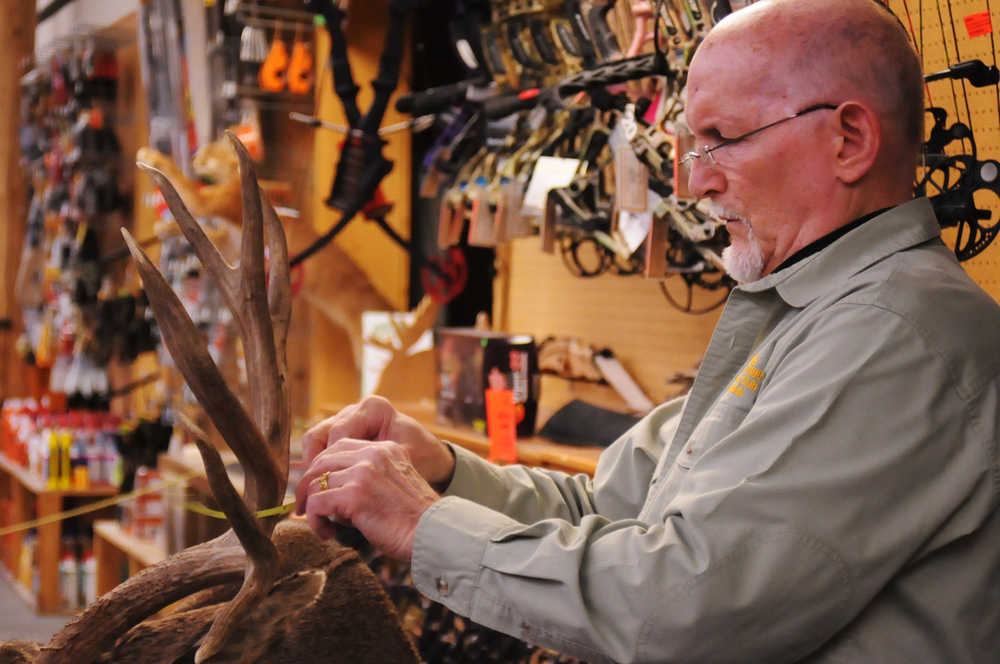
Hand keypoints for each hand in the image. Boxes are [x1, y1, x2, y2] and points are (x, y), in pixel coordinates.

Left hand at [294, 438, 440, 559]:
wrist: (434, 533)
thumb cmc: (415, 520)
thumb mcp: (394, 486)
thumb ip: (369, 479)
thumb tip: (331, 493)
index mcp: (384, 449)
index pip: (338, 447)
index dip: (320, 469)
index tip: (315, 490)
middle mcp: (373, 454)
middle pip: (321, 462)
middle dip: (306, 486)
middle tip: (304, 509)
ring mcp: (363, 473)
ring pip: (315, 483)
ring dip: (312, 508)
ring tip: (322, 527)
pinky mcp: (354, 495)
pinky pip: (317, 503)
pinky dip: (315, 521)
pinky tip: (327, 533)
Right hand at [301, 395, 454, 489]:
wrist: (432, 457)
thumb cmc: (423, 458)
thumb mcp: (404, 461)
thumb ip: (377, 466)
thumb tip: (345, 485)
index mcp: (374, 409)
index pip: (339, 435)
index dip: (330, 464)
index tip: (328, 490)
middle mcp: (356, 410)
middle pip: (319, 435)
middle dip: (314, 467)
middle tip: (314, 494)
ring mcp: (347, 420)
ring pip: (315, 440)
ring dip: (313, 468)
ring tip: (315, 494)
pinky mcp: (343, 433)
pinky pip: (321, 447)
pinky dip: (319, 467)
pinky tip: (323, 489)